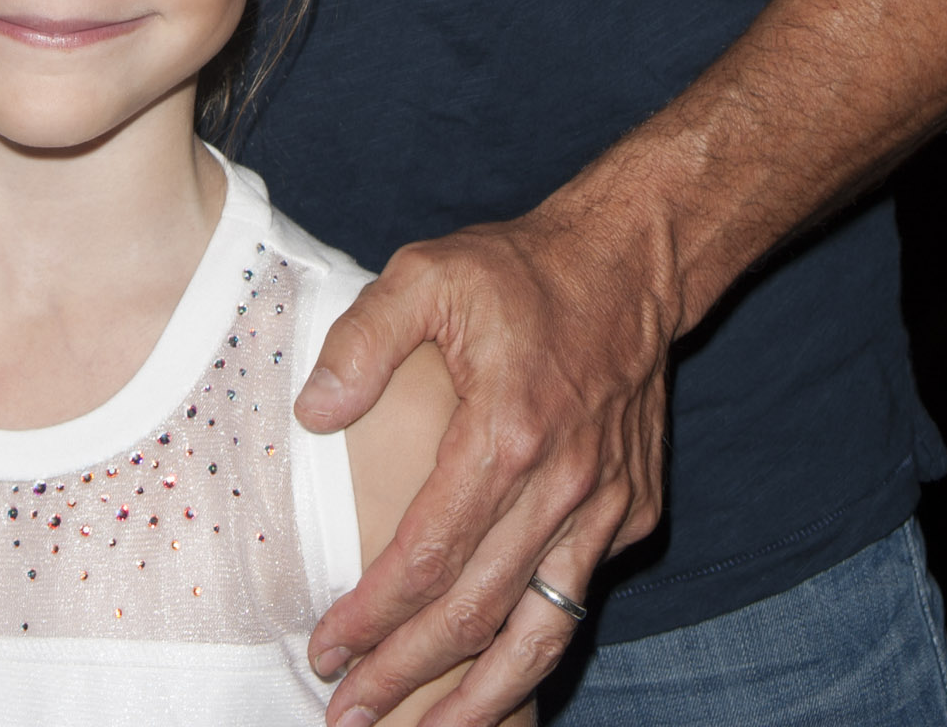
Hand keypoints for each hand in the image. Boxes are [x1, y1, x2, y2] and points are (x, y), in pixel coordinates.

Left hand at [297, 197, 675, 726]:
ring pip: (541, 634)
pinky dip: (535, 649)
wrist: (630, 265)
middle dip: (407, 676)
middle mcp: (563, 485)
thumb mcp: (427, 273)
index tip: (325, 649)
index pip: (428, 555)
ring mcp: (606, 507)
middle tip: (348, 718)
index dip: (373, 614)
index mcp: (507, 431)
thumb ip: (364, 341)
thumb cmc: (517, 271)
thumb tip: (312, 414)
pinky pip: (576, 600)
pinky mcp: (634, 514)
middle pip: (475, 613)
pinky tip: (492, 675)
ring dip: (481, 700)